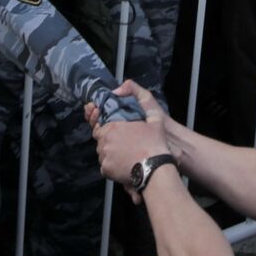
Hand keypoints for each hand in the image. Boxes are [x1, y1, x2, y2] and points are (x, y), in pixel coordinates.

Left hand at [88, 80, 171, 204]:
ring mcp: (104, 156)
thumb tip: (122, 86)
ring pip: (102, 153)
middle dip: (109, 140)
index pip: (99, 126)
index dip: (105, 127)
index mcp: (113, 127)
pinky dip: (112, 165)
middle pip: (100, 140)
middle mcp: (105, 141)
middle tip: (124, 144)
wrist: (156, 168)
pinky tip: (124, 164)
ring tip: (125, 154)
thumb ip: (139, 95)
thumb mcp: (154, 115)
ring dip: (110, 152)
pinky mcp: (106, 170)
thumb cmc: (155, 143)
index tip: (114, 131)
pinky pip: (105, 166)